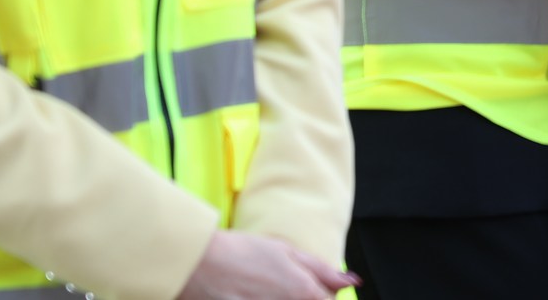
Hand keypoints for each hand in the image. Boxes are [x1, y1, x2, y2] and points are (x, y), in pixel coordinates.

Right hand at [177, 231, 354, 299]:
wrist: (196, 265)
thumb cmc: (241, 252)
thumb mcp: (287, 252)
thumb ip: (323, 271)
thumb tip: (351, 281)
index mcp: (303, 293)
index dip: (322, 294)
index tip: (313, 288)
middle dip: (303, 296)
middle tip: (278, 286)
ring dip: (280, 299)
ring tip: (260, 288)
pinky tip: (249, 295)